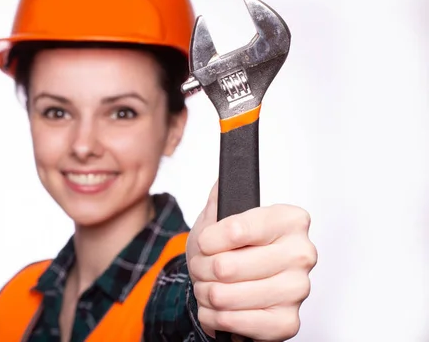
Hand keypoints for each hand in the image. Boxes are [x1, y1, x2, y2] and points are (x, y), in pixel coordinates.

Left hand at [186, 181, 316, 340]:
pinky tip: (219, 308)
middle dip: (202, 269)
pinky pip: (236, 322)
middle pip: (225, 267)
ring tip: (209, 286)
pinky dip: (215, 317)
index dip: (209, 240)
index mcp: (290, 220)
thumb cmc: (229, 247)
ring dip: (206, 294)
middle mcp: (301, 253)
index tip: (206, 242)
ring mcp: (298, 290)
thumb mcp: (219, 216)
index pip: (236, 230)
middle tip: (203, 268)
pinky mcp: (288, 322)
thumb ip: (221, 196)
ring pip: (226, 296)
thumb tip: (223, 180)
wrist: (235, 282)